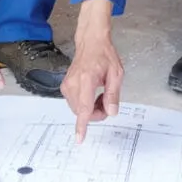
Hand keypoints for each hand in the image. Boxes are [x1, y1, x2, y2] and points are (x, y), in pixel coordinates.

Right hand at [61, 0, 123, 142]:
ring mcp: (67, 85)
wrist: (90, 43)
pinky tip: (92, 94)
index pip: (84, 107)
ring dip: (91, 109)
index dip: (82, 125)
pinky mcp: (65, 87)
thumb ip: (113, 95)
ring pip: (78, 110)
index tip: (79, 138)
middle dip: (96, 113)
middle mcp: (74, 83)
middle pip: (83, 112)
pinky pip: (75, 104)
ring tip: (100, 94)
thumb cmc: (104, 55)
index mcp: (87, 79)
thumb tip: (111, 112)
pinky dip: (84, 104)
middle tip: (107, 101)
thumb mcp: (116, 74)